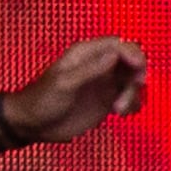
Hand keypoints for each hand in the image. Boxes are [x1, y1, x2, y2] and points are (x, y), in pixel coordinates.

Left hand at [1, 37, 148, 145]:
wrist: (32, 125)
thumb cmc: (40, 101)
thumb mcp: (64, 84)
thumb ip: (89, 69)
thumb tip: (114, 55)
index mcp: (86, 54)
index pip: (119, 45)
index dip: (132, 53)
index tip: (137, 69)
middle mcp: (99, 65)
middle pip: (132, 61)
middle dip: (138, 73)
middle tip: (134, 87)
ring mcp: (104, 83)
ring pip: (133, 81)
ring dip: (134, 93)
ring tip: (119, 109)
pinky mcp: (106, 100)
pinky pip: (129, 97)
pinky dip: (132, 104)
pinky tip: (121, 113)